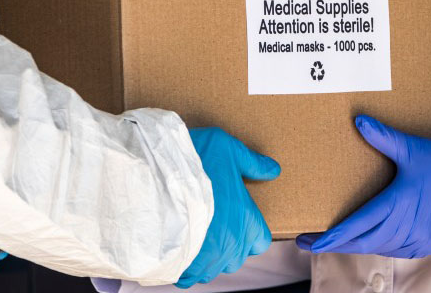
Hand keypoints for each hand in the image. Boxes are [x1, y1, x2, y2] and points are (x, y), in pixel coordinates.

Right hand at [177, 128, 280, 287]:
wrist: (157, 179)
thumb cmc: (197, 163)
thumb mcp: (230, 150)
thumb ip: (252, 163)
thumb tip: (273, 170)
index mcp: (247, 221)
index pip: (261, 241)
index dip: (251, 234)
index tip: (237, 223)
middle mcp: (231, 245)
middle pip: (236, 259)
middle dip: (227, 247)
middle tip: (212, 228)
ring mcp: (207, 259)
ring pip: (211, 270)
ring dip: (206, 259)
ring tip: (194, 241)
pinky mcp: (183, 267)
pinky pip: (187, 279)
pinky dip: (185, 270)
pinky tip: (178, 253)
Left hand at [296, 115, 430, 257]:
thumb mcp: (413, 149)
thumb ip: (384, 138)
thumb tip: (360, 122)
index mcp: (399, 202)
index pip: (357, 226)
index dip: (332, 238)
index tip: (310, 242)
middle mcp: (406, 226)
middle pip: (362, 242)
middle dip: (336, 244)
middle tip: (310, 242)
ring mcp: (418, 239)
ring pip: (378, 248)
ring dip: (356, 245)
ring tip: (336, 240)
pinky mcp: (427, 244)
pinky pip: (395, 251)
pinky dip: (378, 246)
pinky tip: (368, 240)